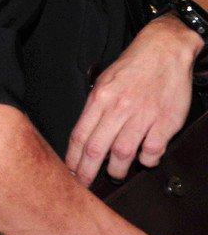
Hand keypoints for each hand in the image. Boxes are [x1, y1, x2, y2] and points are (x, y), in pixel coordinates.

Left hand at [66, 15, 202, 184]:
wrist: (164, 50)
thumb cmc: (133, 66)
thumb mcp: (104, 81)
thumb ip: (95, 106)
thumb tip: (84, 133)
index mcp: (100, 98)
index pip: (80, 134)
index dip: (72, 157)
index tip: (68, 171)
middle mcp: (119, 108)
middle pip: (97, 148)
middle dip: (87, 171)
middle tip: (84, 184)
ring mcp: (143, 116)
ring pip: (123, 152)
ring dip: (117, 169)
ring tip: (116, 173)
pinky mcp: (165, 121)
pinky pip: (152, 149)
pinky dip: (147, 160)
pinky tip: (144, 160)